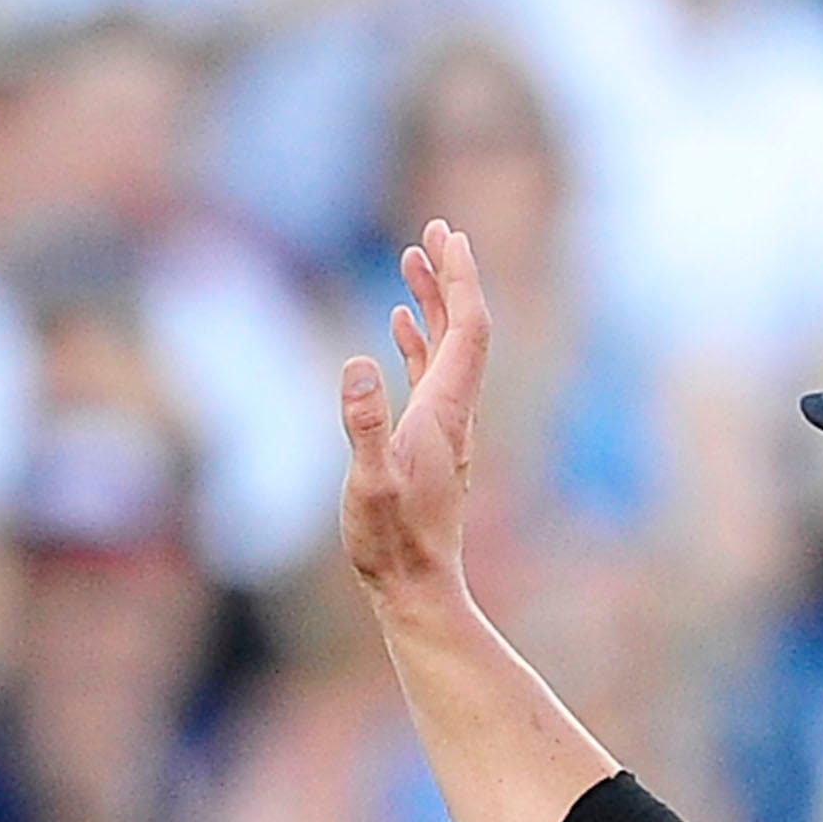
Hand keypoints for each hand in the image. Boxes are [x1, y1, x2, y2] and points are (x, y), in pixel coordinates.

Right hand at [341, 219, 490, 610]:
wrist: (416, 591)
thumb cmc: (390, 543)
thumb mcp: (370, 483)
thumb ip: (363, 425)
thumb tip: (356, 365)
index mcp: (444, 411)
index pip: (467, 328)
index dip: (459, 278)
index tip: (447, 234)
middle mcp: (452, 414)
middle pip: (463, 329)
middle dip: (449, 276)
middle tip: (432, 230)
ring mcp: (442, 429)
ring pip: (446, 350)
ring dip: (432, 303)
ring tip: (412, 261)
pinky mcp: (428, 446)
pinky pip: (429, 377)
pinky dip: (418, 342)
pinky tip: (397, 326)